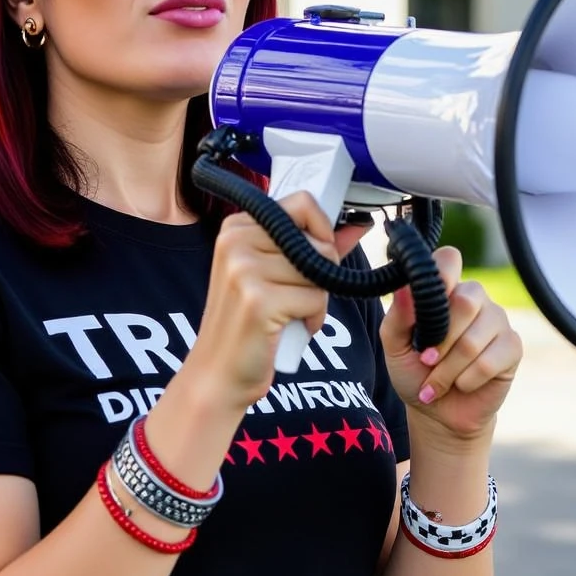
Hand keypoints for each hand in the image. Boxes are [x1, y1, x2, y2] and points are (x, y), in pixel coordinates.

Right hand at [187, 192, 366, 412]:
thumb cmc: (249, 324)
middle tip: (295, 295)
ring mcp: (243, 270)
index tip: (316, 254)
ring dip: (316, 299)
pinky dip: (313, 318)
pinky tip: (290, 328)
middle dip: (320, 273)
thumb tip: (357, 224)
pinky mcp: (258, 300)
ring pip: (320, 271)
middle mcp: (236, 242)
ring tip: (289, 313)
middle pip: (317, 241)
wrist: (218, 373)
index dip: (321, 230)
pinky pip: (315, 299)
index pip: (302, 202)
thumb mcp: (274, 275)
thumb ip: (314, 245)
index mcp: (237, 227)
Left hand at [379, 247, 522, 443]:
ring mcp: (497, 320)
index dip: (440, 275)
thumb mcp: (395, 347)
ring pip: (474, 338)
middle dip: (440, 340)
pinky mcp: (512, 346)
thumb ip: (397, 317)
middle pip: (463, 300)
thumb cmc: (414, 372)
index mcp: (444, 289)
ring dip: (448, 369)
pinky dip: (468, 379)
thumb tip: (405, 288)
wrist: (438, 412)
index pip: (449, 259)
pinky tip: (462, 385)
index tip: (425, 303)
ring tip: (437, 382)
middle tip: (426, 360)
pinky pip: (490, 360)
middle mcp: (474, 298)